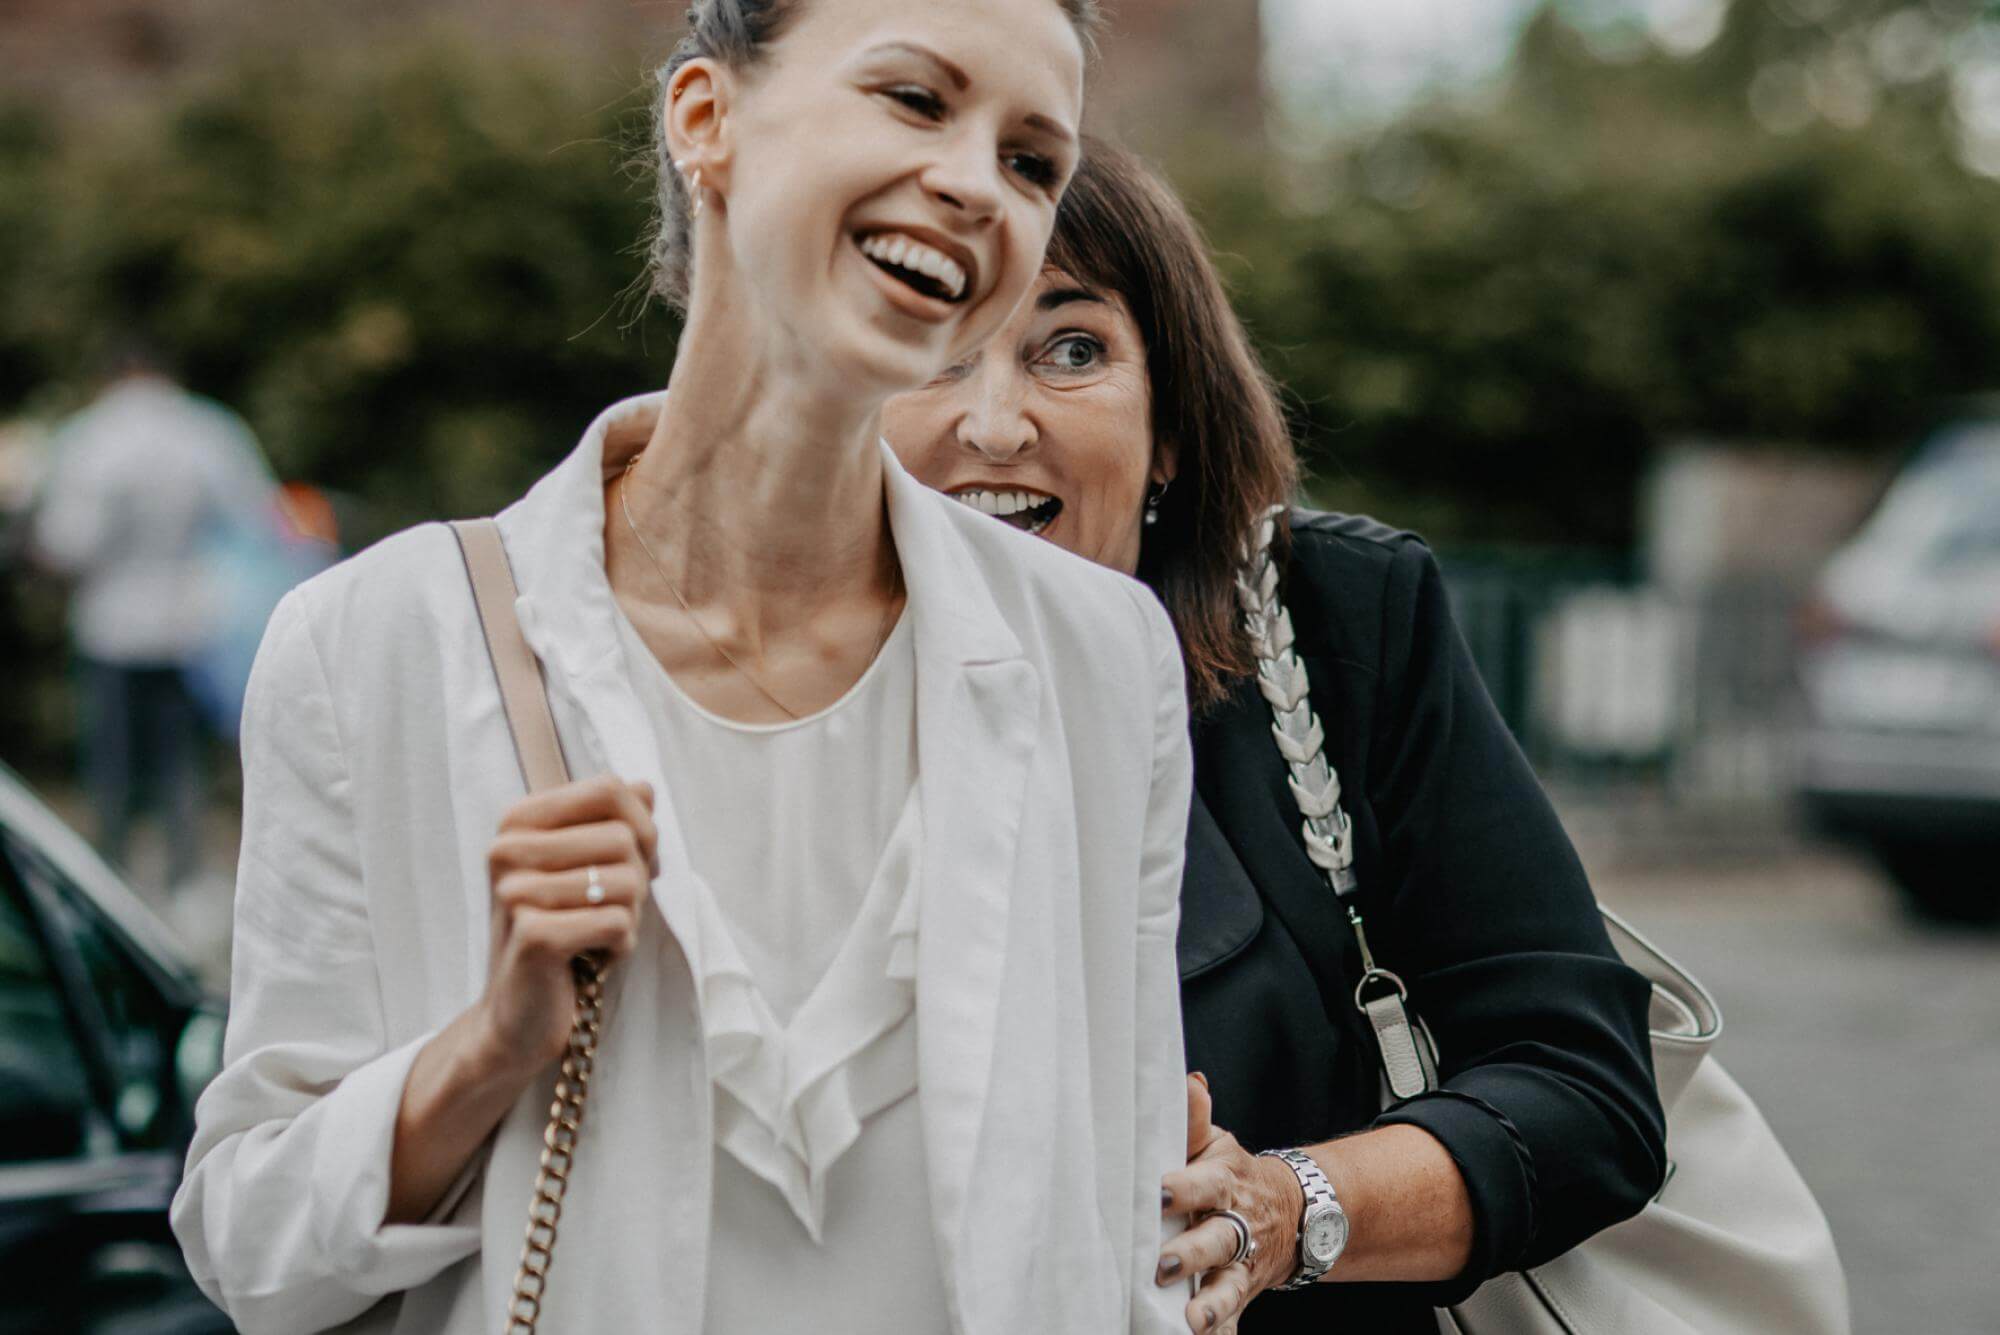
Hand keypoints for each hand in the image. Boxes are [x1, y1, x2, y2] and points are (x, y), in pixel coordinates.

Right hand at [478, 775, 657, 1079]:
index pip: (610, 789)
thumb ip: (614, 823)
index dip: (641, 825)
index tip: (628, 862)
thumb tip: (645, 786)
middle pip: (624, 836)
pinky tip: (592, 958)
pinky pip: (618, 924)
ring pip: (627, 881)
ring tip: (595, 935)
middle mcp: (507, 849)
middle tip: (606, 910)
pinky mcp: (534, 937)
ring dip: (629, 916)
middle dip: (636, 879)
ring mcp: (515, 892)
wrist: (519, 1015)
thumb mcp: (588, 869)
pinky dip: (621, 946)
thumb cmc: (562, 934)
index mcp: (518, 822)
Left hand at [1159, 1073, 1304, 1332]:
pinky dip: (1222, 1331)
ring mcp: (1241, 1265)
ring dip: (1212, 1305)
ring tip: (1193, 1322)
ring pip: (1228, 1287)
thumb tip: (1191, 1081)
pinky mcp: (1240, 1294)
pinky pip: (1232, 1318)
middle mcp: (1235, 1227)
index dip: (1184, 1189)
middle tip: (1164, 1265)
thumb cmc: (1233, 1175)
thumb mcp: (1218, 1146)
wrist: (1292, 1213)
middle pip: (1218, 1240)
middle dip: (1194, 1253)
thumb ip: (1196, 1121)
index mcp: (1224, 1184)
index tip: (1158, 1193)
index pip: (1205, 1184)